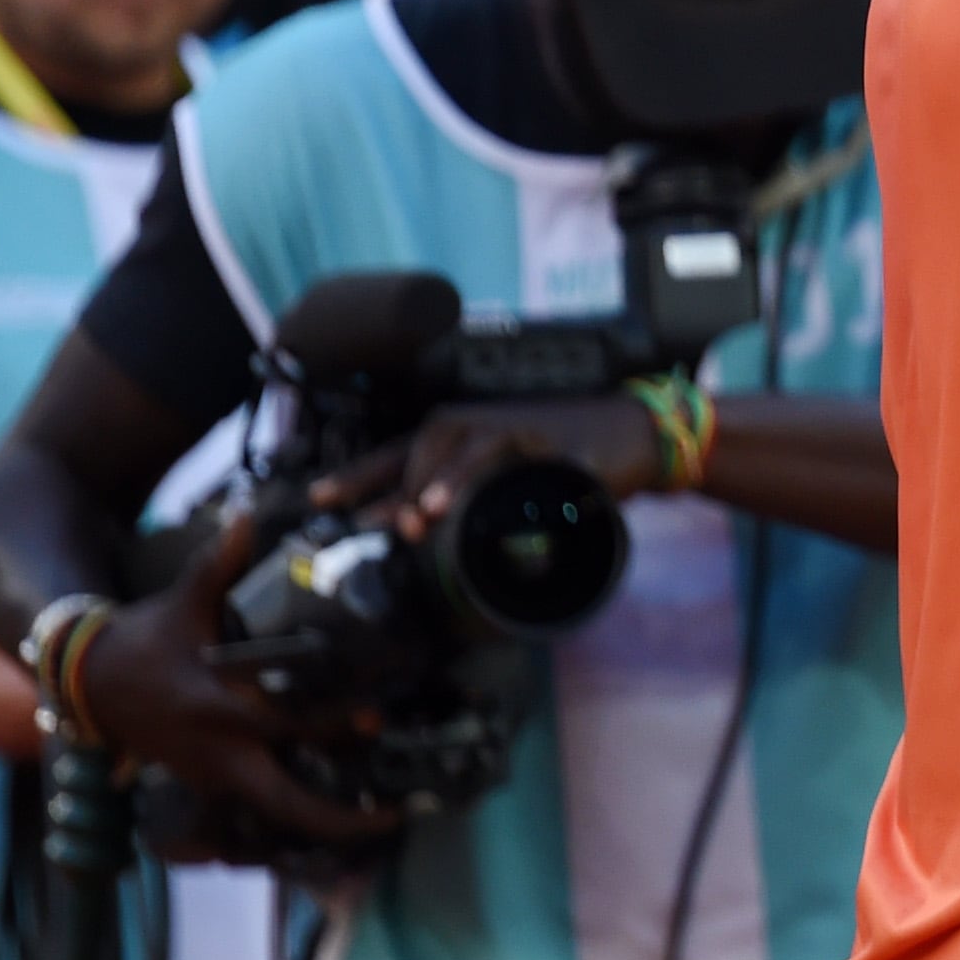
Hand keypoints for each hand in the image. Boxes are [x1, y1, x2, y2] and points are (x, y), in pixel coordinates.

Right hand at [78, 509, 389, 847]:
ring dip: (324, 826)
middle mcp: (223, 752)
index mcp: (223, 708)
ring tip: (379, 825)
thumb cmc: (147, 639)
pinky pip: (259, 810)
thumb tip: (246, 515)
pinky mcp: (209, 784)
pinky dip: (295, 815)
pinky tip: (338, 812)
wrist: (88, 683)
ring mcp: (214, 776)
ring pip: (275, 816)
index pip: (292, 725)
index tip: (381, 721)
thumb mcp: (184, 600)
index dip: (340, 728)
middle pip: (289, 804)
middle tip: (395, 816)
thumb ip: (220, 561)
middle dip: (341, 820)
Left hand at [307, 397, 668, 537]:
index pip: (401, 450)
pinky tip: (462, 504)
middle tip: (371, 524)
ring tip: (414, 519)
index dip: (360, 473)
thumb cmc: (574, 461)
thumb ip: (475, 503)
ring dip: (430, 481)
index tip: (320, 499)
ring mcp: (513, 425)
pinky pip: (506, 457)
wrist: (639, 438)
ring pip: (455, 443)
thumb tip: (424, 536)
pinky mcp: (547, 436)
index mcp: (467, 437)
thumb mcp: (516, 485)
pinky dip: (479, 479)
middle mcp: (482, 423)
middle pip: (417, 442)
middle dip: (389, 483)